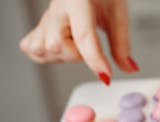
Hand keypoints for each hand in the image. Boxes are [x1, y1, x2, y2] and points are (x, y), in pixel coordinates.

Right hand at [19, 0, 138, 84]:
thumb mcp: (118, 14)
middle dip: (76, 55)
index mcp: (78, 1)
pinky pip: (30, 48)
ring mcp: (45, 17)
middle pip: (56, 45)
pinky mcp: (39, 25)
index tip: (106, 76)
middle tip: (89, 47)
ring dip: (61, 56)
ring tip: (75, 45)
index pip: (83, 34)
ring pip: (40, 49)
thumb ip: (122, 44)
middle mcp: (57, 8)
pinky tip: (62, 47)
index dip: (95, 59)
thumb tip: (129, 68)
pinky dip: (46, 55)